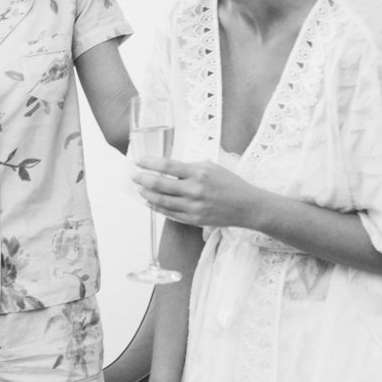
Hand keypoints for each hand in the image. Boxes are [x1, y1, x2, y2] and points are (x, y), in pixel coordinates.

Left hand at [132, 156, 265, 228]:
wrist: (247, 206)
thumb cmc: (229, 183)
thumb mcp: (211, 167)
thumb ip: (189, 167)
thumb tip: (167, 167)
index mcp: (199, 173)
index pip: (167, 165)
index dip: (149, 163)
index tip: (138, 161)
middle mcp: (194, 190)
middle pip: (160, 184)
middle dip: (142, 179)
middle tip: (134, 176)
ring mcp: (193, 207)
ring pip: (161, 201)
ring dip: (147, 194)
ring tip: (140, 189)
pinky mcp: (194, 220)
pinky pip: (169, 214)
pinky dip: (157, 207)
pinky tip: (150, 202)